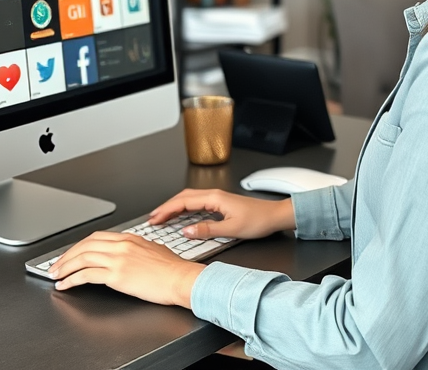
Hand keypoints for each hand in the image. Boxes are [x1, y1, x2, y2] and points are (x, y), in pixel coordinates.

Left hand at [50, 232, 203, 306]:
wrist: (181, 279)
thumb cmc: (174, 269)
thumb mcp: (155, 250)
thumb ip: (141, 249)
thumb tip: (135, 253)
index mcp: (129, 238)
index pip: (96, 238)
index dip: (79, 246)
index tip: (71, 254)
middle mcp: (121, 245)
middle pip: (85, 245)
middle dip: (67, 256)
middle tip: (56, 265)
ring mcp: (118, 259)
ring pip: (82, 258)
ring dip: (65, 267)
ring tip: (55, 275)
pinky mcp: (116, 275)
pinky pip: (86, 275)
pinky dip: (72, 279)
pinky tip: (65, 285)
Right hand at [149, 189, 294, 240]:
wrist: (275, 216)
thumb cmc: (258, 220)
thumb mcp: (231, 229)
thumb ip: (207, 230)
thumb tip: (186, 231)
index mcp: (214, 198)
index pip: (183, 202)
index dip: (166, 210)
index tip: (155, 219)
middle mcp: (214, 194)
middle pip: (183, 197)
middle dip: (166, 207)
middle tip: (152, 218)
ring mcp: (216, 198)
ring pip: (188, 199)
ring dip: (174, 207)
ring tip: (162, 217)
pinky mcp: (220, 203)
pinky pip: (196, 203)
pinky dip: (184, 208)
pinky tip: (180, 216)